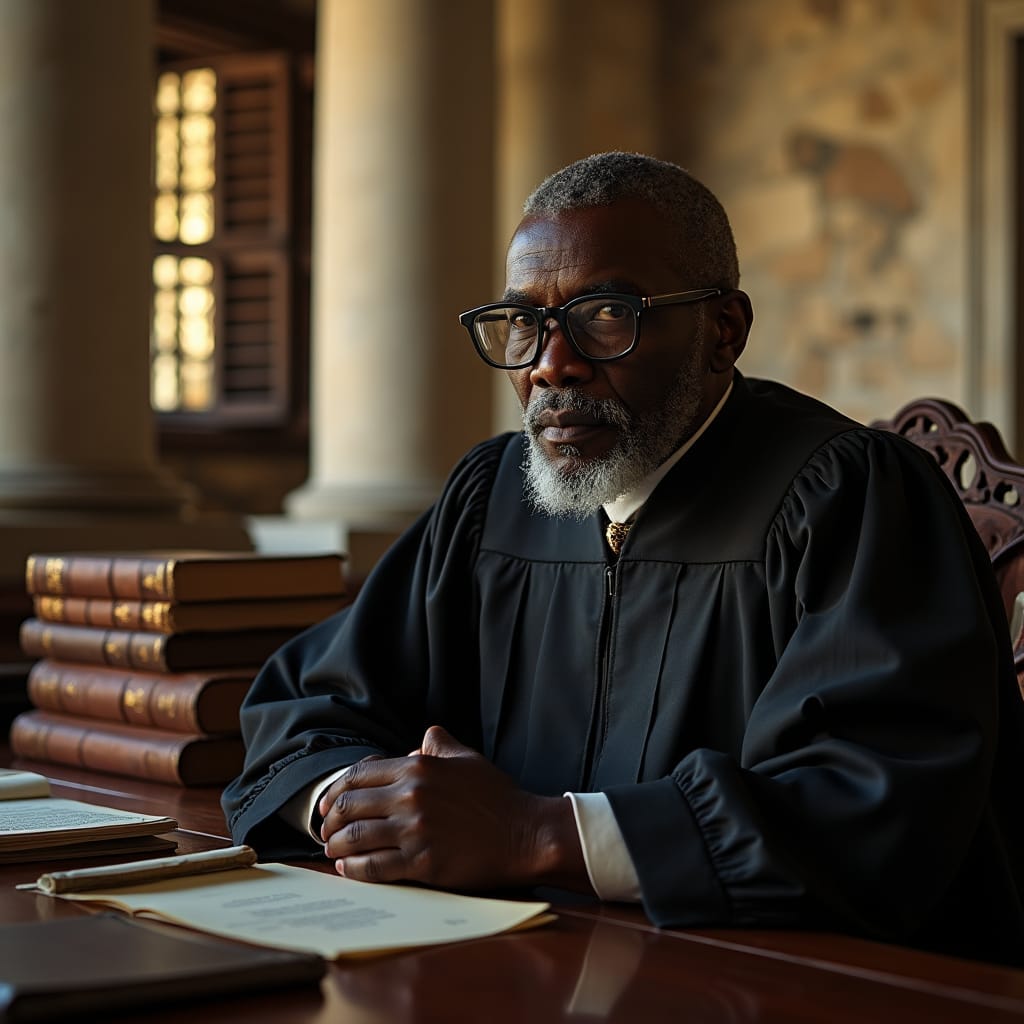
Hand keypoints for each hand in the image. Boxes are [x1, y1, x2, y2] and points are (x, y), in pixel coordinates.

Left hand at [318, 725, 586, 890]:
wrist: (524, 834)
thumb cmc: (498, 796)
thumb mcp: (468, 759)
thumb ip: (441, 746)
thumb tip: (425, 738)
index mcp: (419, 767)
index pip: (360, 775)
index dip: (336, 790)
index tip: (328, 803)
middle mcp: (411, 796)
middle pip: (350, 806)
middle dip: (329, 819)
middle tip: (324, 830)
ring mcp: (415, 830)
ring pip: (357, 837)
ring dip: (336, 845)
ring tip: (331, 849)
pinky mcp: (422, 862)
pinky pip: (375, 866)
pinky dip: (354, 868)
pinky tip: (347, 868)